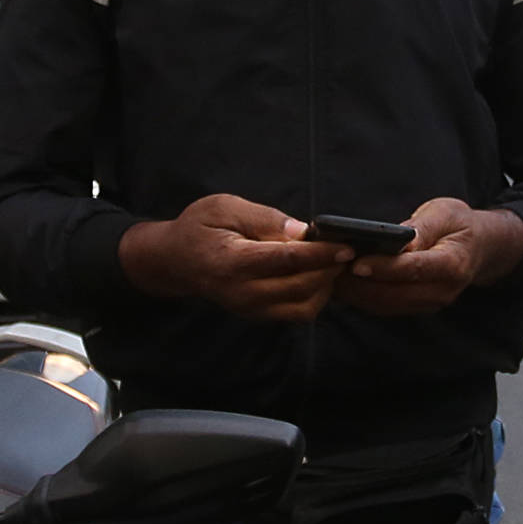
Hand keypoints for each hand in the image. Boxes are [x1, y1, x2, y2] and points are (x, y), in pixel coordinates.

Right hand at [117, 194, 348, 321]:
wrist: (176, 261)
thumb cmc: (200, 227)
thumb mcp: (224, 207)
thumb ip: (264, 218)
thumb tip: (302, 231)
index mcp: (232, 262)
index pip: (287, 261)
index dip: (321, 254)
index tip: (346, 245)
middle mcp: (242, 293)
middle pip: (301, 287)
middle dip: (329, 269)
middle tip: (344, 248)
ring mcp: (251, 309)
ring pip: (304, 306)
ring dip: (325, 285)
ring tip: (330, 261)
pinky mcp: (259, 315)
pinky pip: (297, 313)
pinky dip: (315, 296)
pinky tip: (317, 274)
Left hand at [339, 197, 522, 316]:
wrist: (480, 247)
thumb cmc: (459, 224)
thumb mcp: (445, 213)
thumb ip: (422, 228)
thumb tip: (400, 242)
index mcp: (453, 264)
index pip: (413, 269)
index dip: (383, 268)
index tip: (356, 262)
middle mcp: (442, 290)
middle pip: (394, 294)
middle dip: (359, 284)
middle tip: (331, 269)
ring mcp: (431, 303)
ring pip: (386, 304)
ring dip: (356, 294)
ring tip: (330, 275)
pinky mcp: (418, 307)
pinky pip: (386, 306)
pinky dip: (362, 297)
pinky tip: (343, 283)